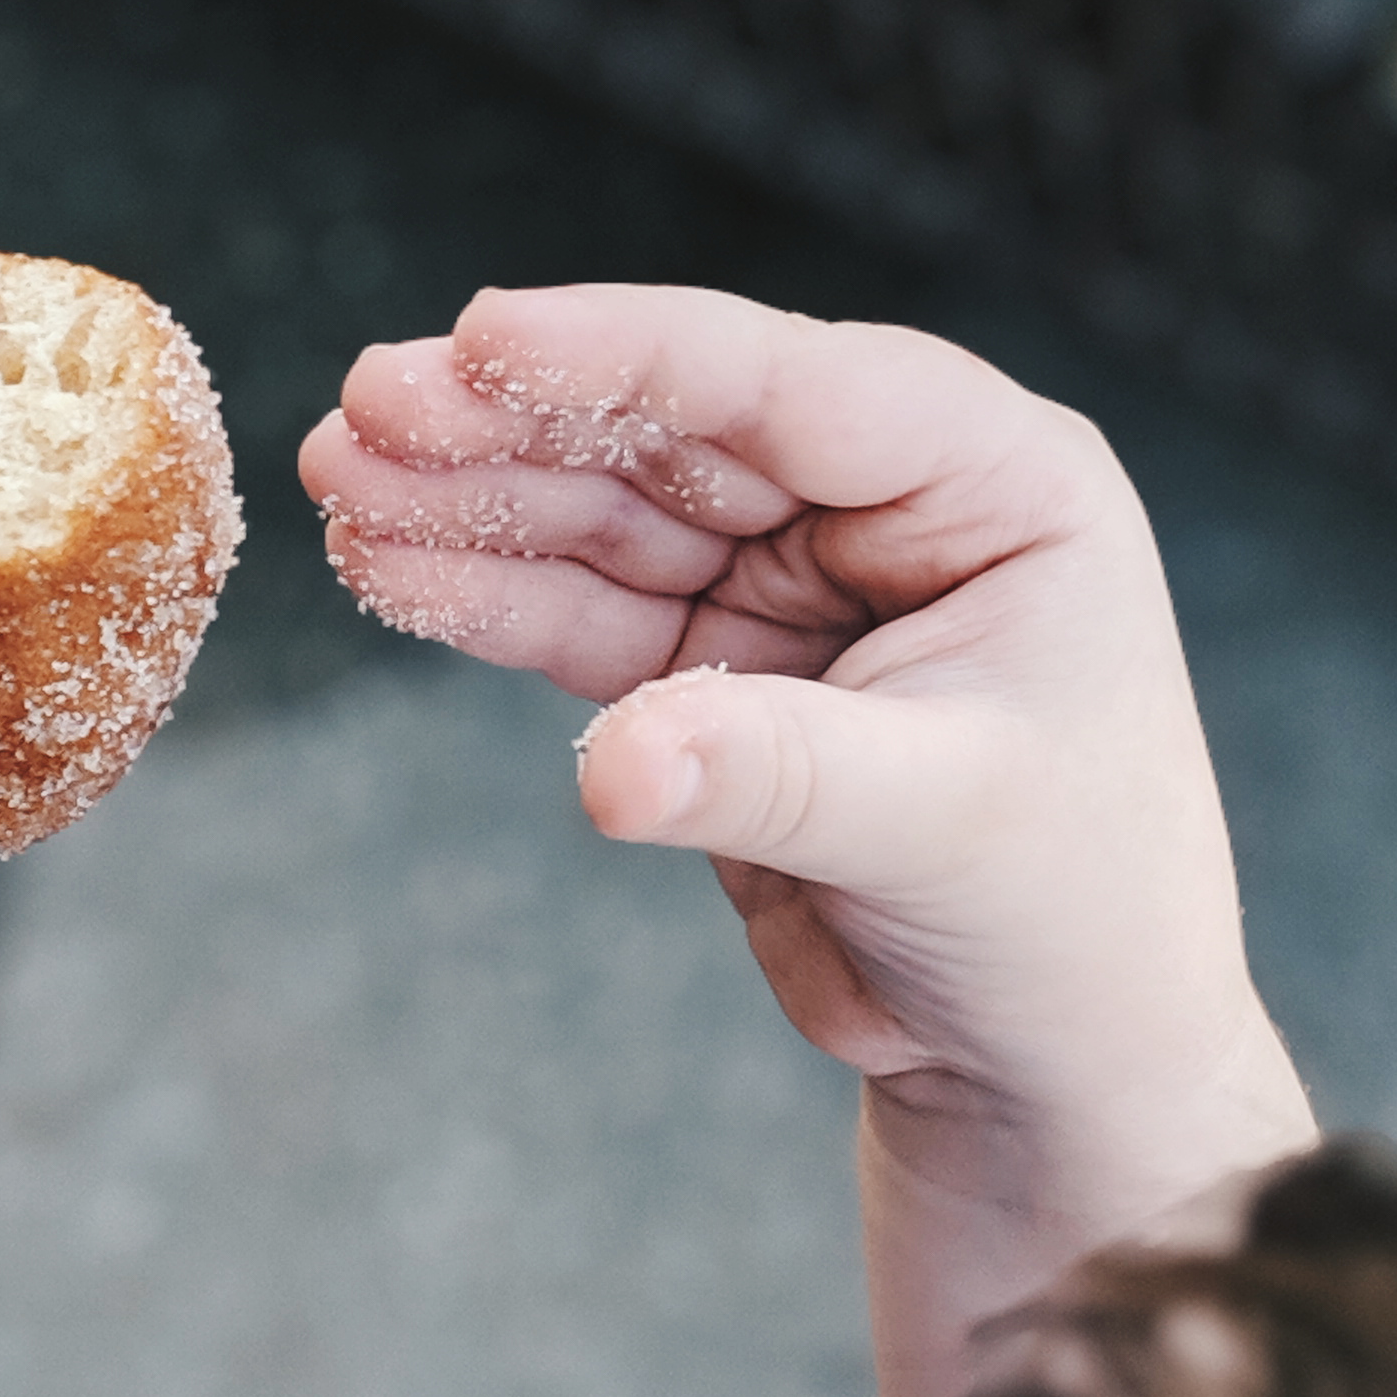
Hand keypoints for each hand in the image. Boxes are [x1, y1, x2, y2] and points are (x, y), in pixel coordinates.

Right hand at [301, 287, 1313, 1396]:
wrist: (1042, 1060)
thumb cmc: (1063, 920)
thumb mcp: (938, 825)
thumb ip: (771, 773)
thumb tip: (608, 763)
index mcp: (992, 485)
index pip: (792, 388)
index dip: (629, 357)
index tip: (479, 337)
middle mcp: (885, 512)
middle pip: (670, 437)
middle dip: (510, 424)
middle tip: (360, 408)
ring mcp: (789, 591)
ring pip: (604, 522)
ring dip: (469, 503)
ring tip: (334, 481)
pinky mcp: (715, 681)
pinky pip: (578, 623)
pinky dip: (482, 598)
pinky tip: (383, 568)